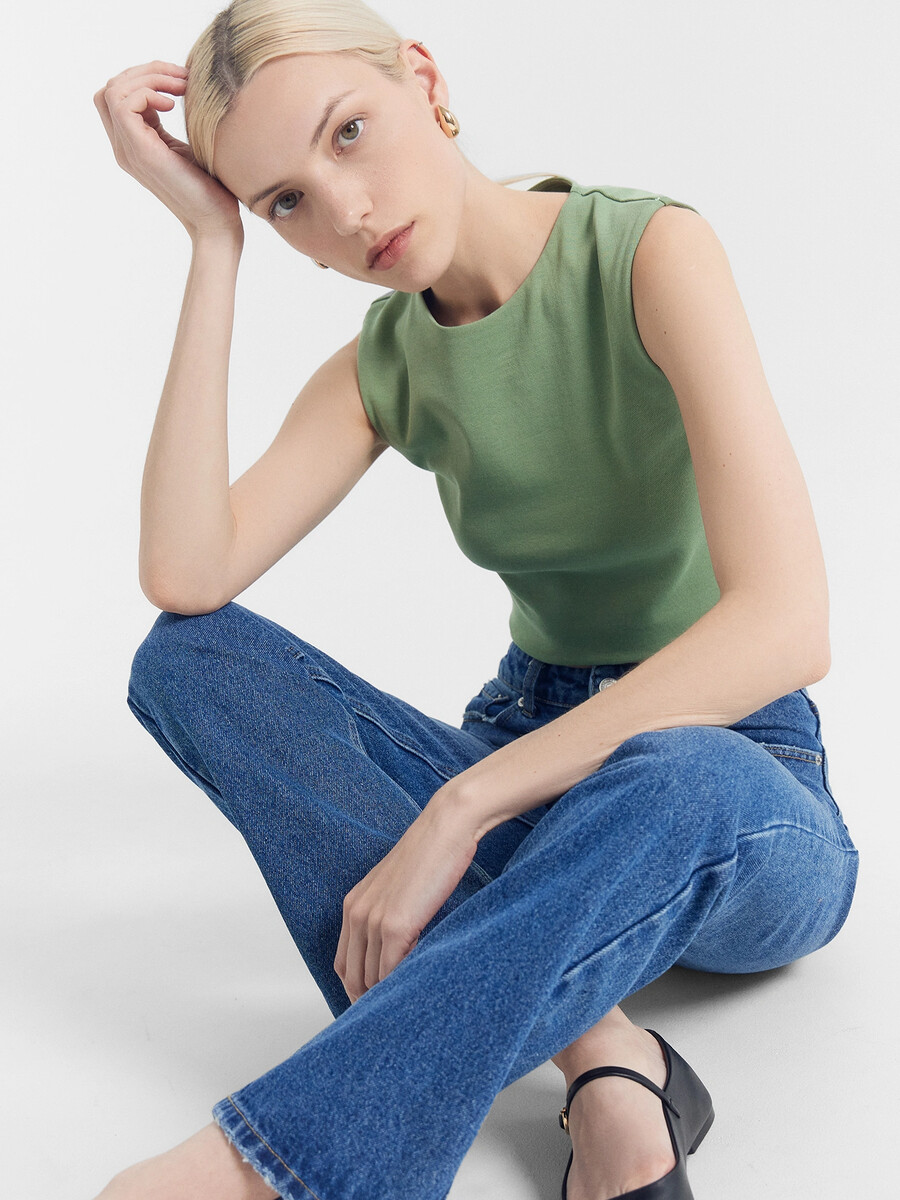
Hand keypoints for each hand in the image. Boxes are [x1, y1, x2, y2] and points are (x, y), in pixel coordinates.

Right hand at [93, 61, 242, 240]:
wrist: (216, 223)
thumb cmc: (212, 189)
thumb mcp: (185, 146)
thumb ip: (167, 123)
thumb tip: (173, 87)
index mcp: (134, 145)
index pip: (116, 97)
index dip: (143, 78)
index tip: (180, 81)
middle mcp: (124, 148)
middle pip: (110, 89)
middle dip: (146, 71)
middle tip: (182, 77)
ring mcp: (128, 151)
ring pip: (113, 91)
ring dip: (148, 77)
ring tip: (181, 87)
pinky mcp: (140, 152)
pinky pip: (123, 104)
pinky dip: (148, 92)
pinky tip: (174, 105)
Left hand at [334, 786, 478, 1003]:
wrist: (446, 827)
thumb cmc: (432, 854)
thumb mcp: (400, 888)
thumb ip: (391, 917)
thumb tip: (399, 952)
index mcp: (353, 905)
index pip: (343, 964)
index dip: (356, 990)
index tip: (374, 1006)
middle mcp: (356, 914)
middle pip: (352, 977)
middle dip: (367, 1003)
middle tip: (390, 1021)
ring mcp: (373, 920)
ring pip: (371, 979)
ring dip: (386, 998)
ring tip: (404, 1013)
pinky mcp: (396, 926)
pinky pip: (390, 972)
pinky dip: (400, 987)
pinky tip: (416, 992)